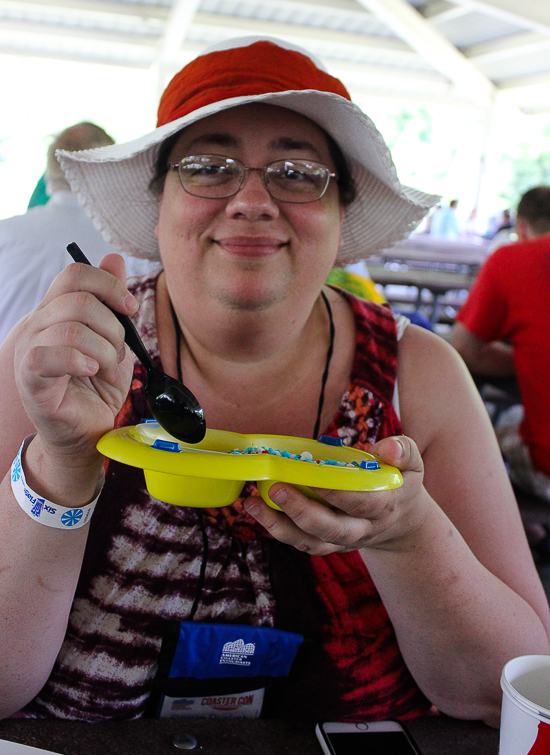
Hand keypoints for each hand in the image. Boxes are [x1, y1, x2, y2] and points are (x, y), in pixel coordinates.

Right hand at [14, 254, 136, 463]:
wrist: (86, 433)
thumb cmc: (97, 388)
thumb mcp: (114, 340)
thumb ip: (112, 302)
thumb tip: (114, 258)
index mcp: (56, 311)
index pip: (75, 275)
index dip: (109, 285)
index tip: (130, 308)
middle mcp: (38, 325)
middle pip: (79, 299)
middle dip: (113, 327)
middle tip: (119, 353)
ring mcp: (30, 351)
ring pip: (71, 328)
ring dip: (103, 350)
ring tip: (106, 369)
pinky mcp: (30, 379)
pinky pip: (50, 356)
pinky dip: (81, 362)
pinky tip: (91, 373)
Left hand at [243, 436, 430, 555]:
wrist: (402, 520)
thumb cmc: (399, 481)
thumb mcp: (412, 464)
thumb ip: (403, 451)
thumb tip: (388, 447)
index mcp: (385, 506)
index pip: (360, 502)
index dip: (336, 492)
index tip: (312, 474)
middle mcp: (362, 529)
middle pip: (331, 529)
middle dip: (301, 511)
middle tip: (275, 489)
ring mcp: (343, 540)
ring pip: (311, 542)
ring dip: (279, 526)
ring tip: (251, 504)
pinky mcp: (327, 544)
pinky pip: (301, 543)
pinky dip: (277, 530)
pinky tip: (256, 510)